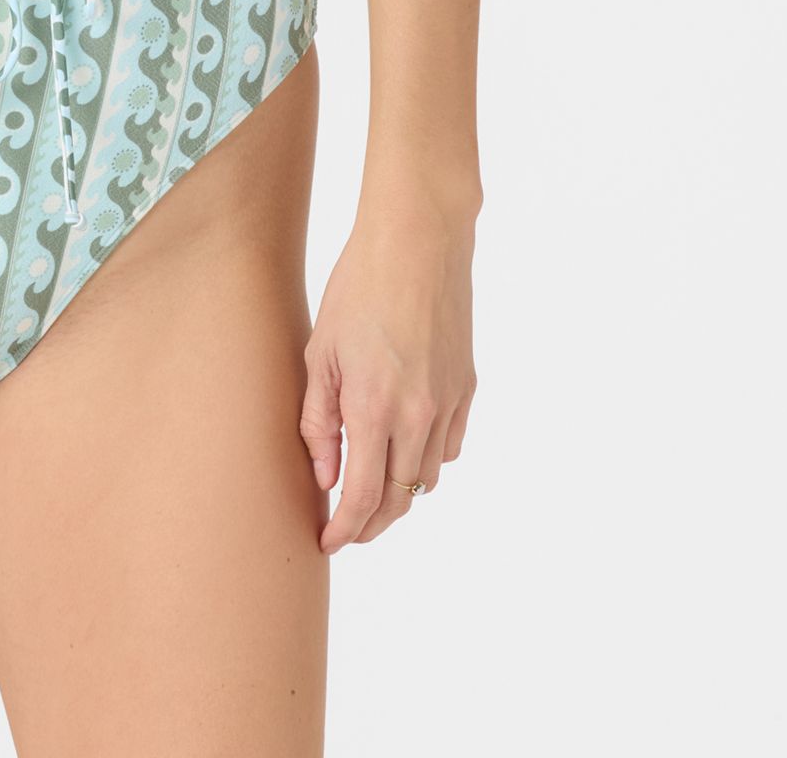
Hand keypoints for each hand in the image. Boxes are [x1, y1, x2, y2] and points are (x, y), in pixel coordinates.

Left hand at [300, 200, 476, 552]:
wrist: (418, 242)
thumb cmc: (358, 288)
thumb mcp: (320, 351)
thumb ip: (319, 420)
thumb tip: (325, 476)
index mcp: (373, 407)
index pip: (362, 497)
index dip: (345, 529)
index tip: (328, 543)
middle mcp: (418, 415)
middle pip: (399, 499)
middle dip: (372, 523)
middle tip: (347, 529)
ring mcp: (449, 403)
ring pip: (428, 477)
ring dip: (401, 494)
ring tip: (373, 491)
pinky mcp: (467, 387)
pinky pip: (450, 446)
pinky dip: (429, 460)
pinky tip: (407, 450)